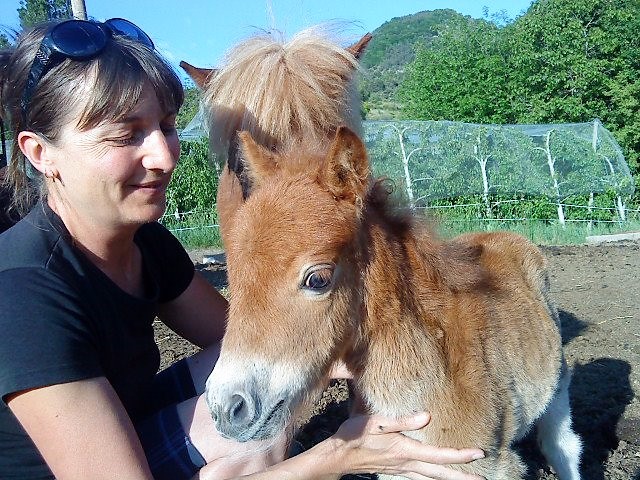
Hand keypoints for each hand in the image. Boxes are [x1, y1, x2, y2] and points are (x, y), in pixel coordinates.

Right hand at [329, 412, 484, 479]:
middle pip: (439, 473)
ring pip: (431, 477)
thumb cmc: (355, 435)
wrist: (338, 456)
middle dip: (461, 477)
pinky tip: (436, 476)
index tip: (479, 454)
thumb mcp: (376, 422)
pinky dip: (433, 478)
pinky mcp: (396, 470)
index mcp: (405, 450)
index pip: (438, 455)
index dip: (460, 456)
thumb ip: (402, 420)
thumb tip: (426, 417)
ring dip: (449, 479)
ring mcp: (401, 469)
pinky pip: (421, 477)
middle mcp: (406, 463)